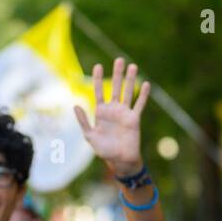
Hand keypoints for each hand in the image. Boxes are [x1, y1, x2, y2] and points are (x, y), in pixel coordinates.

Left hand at [74, 57, 150, 176]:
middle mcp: (113, 109)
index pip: (99, 91)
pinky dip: (142, 95)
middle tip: (119, 60)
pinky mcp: (134, 119)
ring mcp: (125, 113)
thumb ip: (83, 121)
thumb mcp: (90, 136)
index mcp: (101, 112)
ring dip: (130, 80)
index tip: (98, 65)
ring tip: (133, 66)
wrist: (120, 160)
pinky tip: (146, 84)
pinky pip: (139, 105)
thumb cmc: (104, 150)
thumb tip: (75, 105)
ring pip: (128, 92)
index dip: (98, 78)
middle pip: (115, 87)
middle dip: (117, 74)